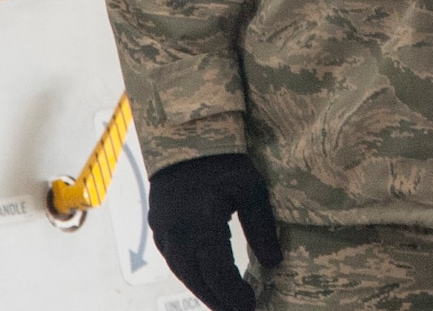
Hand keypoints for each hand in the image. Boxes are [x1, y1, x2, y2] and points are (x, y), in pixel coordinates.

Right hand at [147, 152, 282, 310]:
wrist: (185, 137)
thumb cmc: (222, 160)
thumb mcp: (250, 188)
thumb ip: (261, 227)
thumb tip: (274, 262)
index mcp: (201, 224)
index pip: (218, 272)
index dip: (234, 294)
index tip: (252, 306)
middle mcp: (177, 233)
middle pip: (197, 280)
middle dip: (218, 301)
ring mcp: (163, 231)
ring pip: (183, 273)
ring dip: (203, 291)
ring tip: (225, 304)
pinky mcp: (158, 227)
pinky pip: (174, 261)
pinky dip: (191, 275)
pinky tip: (206, 281)